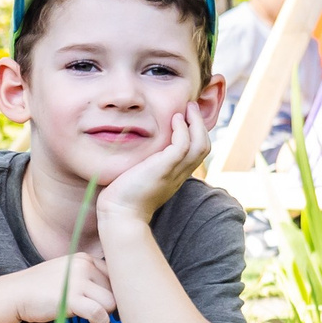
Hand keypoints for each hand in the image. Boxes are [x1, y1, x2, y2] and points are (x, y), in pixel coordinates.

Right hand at [0, 252, 115, 322]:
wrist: (14, 294)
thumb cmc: (40, 287)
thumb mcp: (66, 272)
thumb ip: (88, 275)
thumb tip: (115, 291)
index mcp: (84, 258)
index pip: (116, 274)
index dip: (113, 290)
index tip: (103, 300)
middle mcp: (83, 266)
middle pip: (116, 290)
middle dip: (108, 303)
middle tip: (96, 311)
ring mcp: (78, 281)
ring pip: (111, 302)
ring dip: (105, 314)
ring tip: (93, 318)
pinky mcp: (72, 299)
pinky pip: (100, 313)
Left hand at [97, 103, 212, 229]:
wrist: (120, 215)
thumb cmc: (122, 199)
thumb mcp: (138, 178)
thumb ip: (143, 166)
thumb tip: (134, 155)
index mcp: (175, 176)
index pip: (195, 153)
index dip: (196, 134)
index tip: (187, 119)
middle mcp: (179, 174)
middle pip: (203, 146)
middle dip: (200, 125)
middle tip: (192, 107)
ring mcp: (173, 172)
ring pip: (199, 145)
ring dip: (196, 124)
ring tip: (187, 107)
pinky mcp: (163, 170)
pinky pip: (182, 146)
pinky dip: (182, 130)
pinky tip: (174, 119)